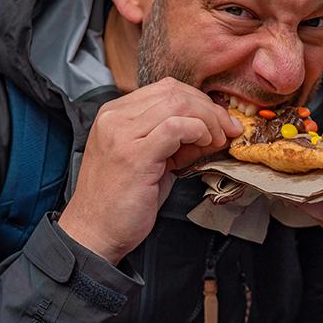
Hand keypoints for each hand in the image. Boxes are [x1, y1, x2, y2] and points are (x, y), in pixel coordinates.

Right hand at [59, 77, 242, 264]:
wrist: (95, 233)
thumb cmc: (121, 201)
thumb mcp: (152, 161)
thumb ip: (179, 141)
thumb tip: (215, 129)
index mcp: (115, 114)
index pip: (165, 89)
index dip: (199, 100)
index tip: (219, 120)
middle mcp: (114, 118)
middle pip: (174, 92)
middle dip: (209, 108)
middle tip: (227, 129)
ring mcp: (122, 135)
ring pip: (177, 104)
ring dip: (208, 119)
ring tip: (217, 140)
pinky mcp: (134, 155)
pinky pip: (176, 127)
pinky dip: (199, 131)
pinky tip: (205, 145)